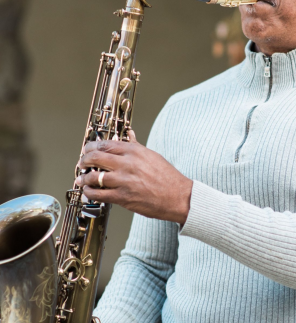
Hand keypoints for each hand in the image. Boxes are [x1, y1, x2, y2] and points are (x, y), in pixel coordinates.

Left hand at [76, 131, 192, 225]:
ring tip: (81, 179)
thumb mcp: (152, 155)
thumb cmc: (167, 176)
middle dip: (84, 160)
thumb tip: (129, 135)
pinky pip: (99, 194)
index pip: (106, 144)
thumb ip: (136, 145)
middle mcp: (127, 163)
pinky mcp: (123, 197)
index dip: (92, 146)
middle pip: (96, 157)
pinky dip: (90, 192)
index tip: (88, 149)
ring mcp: (124, 180)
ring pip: (94, 176)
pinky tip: (88, 192)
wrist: (177, 196)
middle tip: (82, 162)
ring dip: (84, 178)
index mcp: (134, 151)